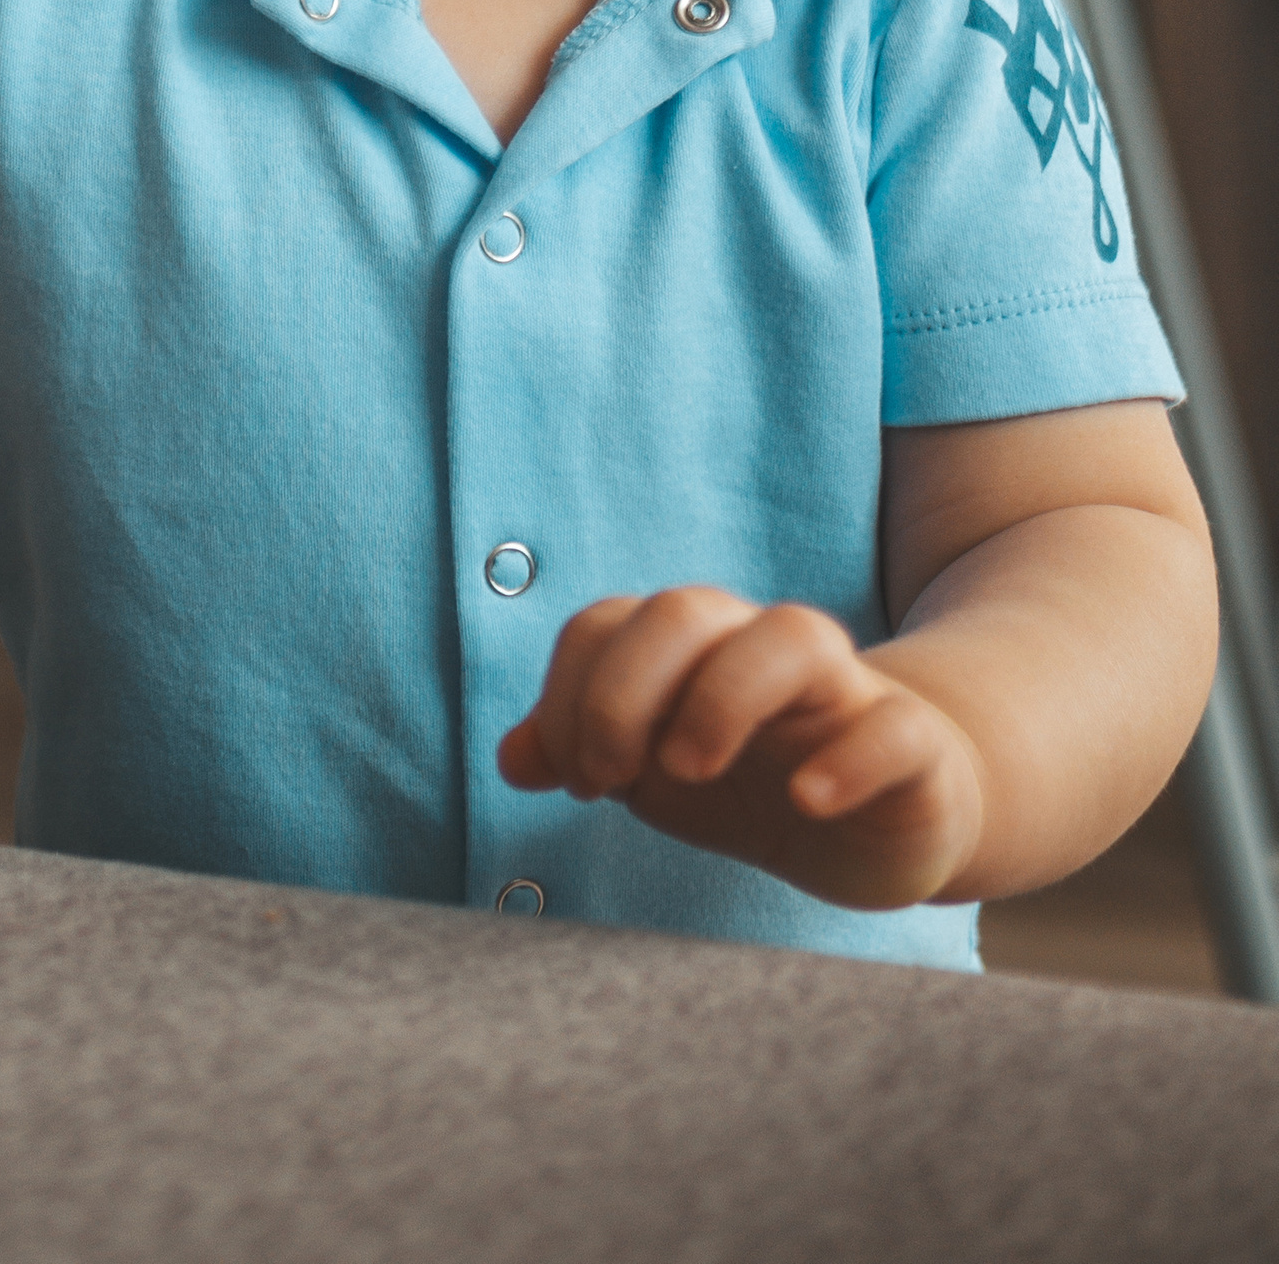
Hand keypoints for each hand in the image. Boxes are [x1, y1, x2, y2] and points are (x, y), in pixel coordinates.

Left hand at [496, 589, 988, 910]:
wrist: (892, 816)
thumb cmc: (755, 780)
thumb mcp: (658, 774)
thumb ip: (582, 753)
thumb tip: (512, 758)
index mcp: (692, 649)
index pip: (609, 624)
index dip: (571, 693)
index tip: (572, 778)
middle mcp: (760, 649)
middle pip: (687, 610)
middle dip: (628, 685)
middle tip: (612, 775)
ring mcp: (842, 691)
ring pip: (794, 635)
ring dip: (726, 695)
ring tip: (688, 771)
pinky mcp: (913, 746)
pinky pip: (892, 725)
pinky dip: (849, 755)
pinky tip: (809, 799)